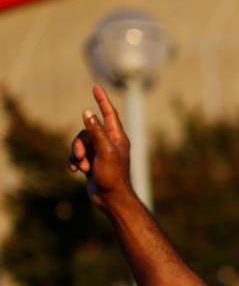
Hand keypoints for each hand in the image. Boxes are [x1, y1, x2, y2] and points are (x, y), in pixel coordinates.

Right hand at [67, 85, 133, 210]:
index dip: (102, 100)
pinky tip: (75, 171)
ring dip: (77, 155)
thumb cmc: (113, 175)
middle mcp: (109, 143)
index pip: (109, 114)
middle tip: (82, 157)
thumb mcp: (104, 151)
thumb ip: (96, 131)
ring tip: (83, 167)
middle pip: (87, 130)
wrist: (110, 198)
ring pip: (79, 143)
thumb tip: (88, 112)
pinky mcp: (91, 162)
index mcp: (117, 138)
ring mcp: (99, 152)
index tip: (96, 87)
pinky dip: (74, 161)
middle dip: (79, 143)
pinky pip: (76, 155)